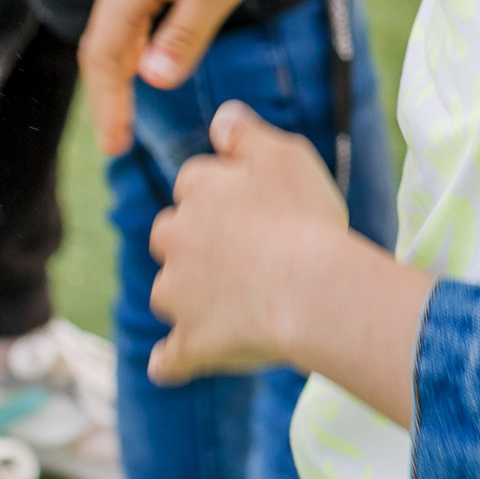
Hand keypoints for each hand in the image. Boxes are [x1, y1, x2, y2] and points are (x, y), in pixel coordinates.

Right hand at [80, 0, 285, 156]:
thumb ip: (184, 36)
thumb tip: (152, 81)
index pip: (105, 59)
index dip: (108, 105)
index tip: (115, 146)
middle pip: (101, 51)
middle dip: (107, 98)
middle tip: (117, 143)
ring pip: (114, 36)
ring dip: (117, 77)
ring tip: (125, 117)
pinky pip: (131, 21)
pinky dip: (133, 52)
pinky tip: (147, 69)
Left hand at [147, 104, 350, 381]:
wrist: (310, 289)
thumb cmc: (304, 217)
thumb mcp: (285, 154)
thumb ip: (246, 133)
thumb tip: (220, 117)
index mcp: (197, 190)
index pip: (195, 182)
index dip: (226, 192)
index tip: (258, 203)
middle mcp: (174, 238)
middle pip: (172, 235)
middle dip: (196, 241)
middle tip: (246, 249)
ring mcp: (177, 295)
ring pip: (170, 291)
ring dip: (190, 294)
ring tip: (236, 300)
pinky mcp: (189, 344)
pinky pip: (169, 358)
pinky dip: (172, 359)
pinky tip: (176, 361)